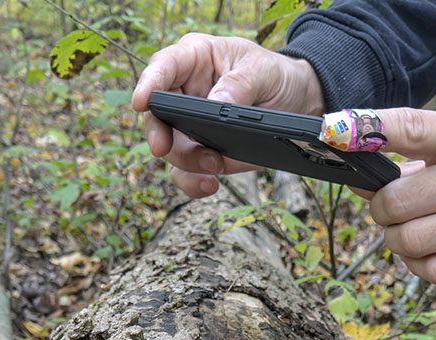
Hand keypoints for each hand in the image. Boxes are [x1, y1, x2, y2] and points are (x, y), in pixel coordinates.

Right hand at [132, 33, 323, 197]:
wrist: (294, 104)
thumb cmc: (273, 75)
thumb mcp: (263, 70)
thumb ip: (240, 84)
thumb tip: (217, 102)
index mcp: (194, 59)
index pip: (163, 67)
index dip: (148, 84)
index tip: (141, 103)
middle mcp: (184, 93)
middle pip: (157, 115)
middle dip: (159, 134)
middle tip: (164, 147)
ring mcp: (189, 127)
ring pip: (171, 150)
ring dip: (187, 162)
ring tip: (215, 166)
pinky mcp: (201, 154)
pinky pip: (186, 173)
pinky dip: (194, 183)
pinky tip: (210, 185)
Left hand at [363, 108, 435, 282]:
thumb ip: (413, 158)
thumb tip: (355, 176)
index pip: (410, 127)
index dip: (367, 130)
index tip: (335, 133)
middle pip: (393, 202)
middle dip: (382, 209)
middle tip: (392, 208)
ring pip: (406, 241)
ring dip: (397, 240)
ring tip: (413, 229)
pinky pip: (428, 271)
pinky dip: (417, 264)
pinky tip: (429, 251)